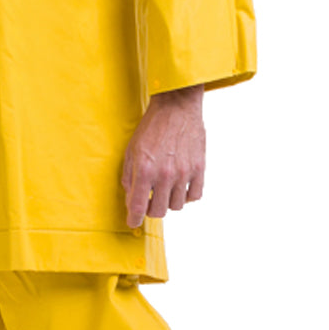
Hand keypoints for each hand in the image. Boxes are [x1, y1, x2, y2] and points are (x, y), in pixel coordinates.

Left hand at [121, 85, 205, 227]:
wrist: (176, 106)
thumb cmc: (152, 127)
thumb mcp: (132, 149)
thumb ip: (129, 176)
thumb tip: (131, 197)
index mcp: (144, 169)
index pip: (138, 207)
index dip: (134, 219)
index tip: (133, 222)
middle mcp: (165, 174)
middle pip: (159, 211)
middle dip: (151, 209)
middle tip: (149, 201)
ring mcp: (184, 173)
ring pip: (177, 206)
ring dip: (169, 201)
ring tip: (165, 189)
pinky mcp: (199, 168)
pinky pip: (195, 196)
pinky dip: (187, 196)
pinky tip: (180, 186)